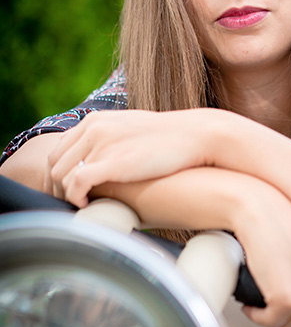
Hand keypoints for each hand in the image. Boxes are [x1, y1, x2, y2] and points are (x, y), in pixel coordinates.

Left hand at [47, 109, 214, 206]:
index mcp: (96, 120)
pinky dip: (75, 197)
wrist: (198, 135)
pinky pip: (77, 183)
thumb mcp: (135, 129)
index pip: (60, 150)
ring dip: (67, 194)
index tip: (72, 191)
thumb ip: (115, 139)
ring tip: (84, 205)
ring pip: (62, 175)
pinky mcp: (113, 162)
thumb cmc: (173, 139)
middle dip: (59, 187)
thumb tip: (111, 159)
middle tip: (76, 203)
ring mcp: (102, 144)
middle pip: (56, 163)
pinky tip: (87, 205)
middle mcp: (94, 129)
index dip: (61, 174)